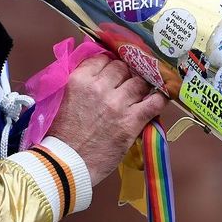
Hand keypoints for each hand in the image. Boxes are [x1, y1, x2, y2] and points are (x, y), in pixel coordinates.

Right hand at [47, 54, 167, 184]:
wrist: (65, 163)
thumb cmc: (60, 134)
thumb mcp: (60, 99)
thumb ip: (76, 82)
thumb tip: (92, 68)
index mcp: (79, 80)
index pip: (102, 58)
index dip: (109, 64)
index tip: (112, 70)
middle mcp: (99, 87)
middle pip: (122, 67)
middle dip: (125, 73)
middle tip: (125, 83)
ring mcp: (117, 103)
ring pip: (140, 82)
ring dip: (141, 86)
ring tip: (141, 93)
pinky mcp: (131, 121)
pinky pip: (154, 102)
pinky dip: (160, 99)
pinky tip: (161, 98)